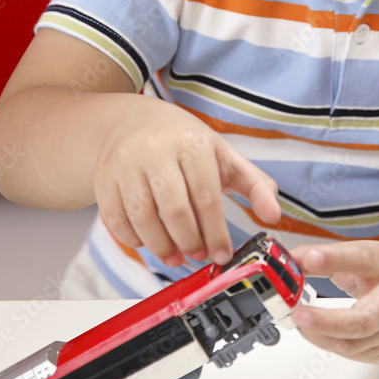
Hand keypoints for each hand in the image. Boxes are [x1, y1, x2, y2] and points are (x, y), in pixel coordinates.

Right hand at [93, 96, 281, 266]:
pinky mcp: (103, 178)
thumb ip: (254, 184)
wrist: (132, 122)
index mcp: (191, 143)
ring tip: (176, 257)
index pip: (206, 196)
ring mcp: (125, 164)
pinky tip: (150, 243)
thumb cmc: (184, 143)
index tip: (221, 254)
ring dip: (161, 247)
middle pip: (174, 210)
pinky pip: (116, 220)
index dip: (215, 232)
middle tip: (198, 256)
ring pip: (142, 218)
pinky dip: (134, 240)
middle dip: (189, 242)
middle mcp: (155, 150)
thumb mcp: (223, 156)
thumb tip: (274, 215)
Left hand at [290, 240, 378, 363]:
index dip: (332, 259)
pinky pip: (355, 354)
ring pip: (355, 345)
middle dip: (326, 321)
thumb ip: (329, 257)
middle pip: (364, 320)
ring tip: (297, 320)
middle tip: (296, 313)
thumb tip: (290, 259)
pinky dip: (332, 344)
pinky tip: (316, 333)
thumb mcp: (369, 255)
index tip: (306, 258)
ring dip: (320, 335)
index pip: (361, 259)